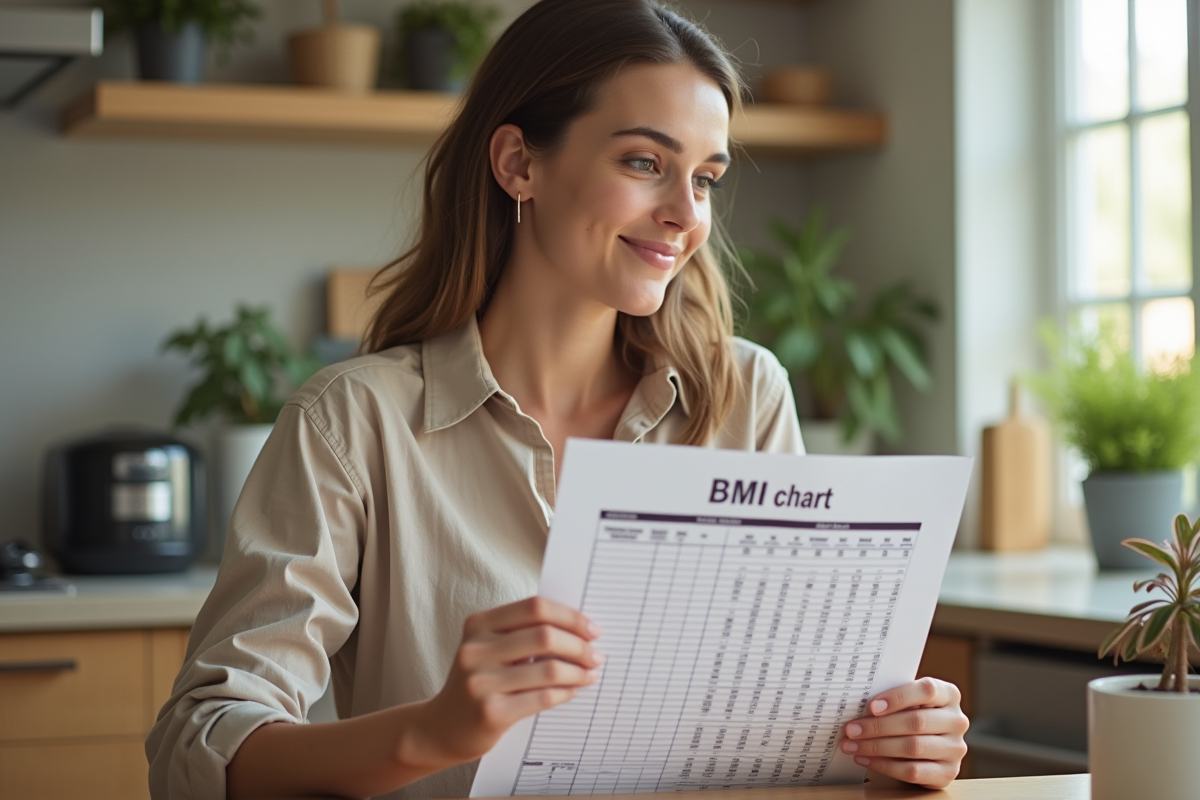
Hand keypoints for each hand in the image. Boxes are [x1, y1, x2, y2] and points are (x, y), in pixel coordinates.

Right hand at [404, 596, 603, 771]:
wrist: (441, 727)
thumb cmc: (478, 682)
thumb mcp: (489, 648)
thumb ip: (524, 633)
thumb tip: (578, 629)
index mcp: (478, 624)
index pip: (535, 607)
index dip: (569, 616)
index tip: (591, 629)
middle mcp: (476, 649)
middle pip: (545, 635)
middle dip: (579, 645)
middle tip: (596, 655)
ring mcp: (481, 682)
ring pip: (548, 669)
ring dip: (578, 672)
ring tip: (589, 674)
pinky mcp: (490, 712)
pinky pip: (542, 698)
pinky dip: (565, 692)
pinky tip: (573, 691)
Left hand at [839, 677, 967, 789]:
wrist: (927, 749)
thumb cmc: (911, 717)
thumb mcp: (907, 703)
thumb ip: (892, 700)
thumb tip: (856, 705)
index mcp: (949, 695)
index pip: (927, 690)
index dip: (898, 697)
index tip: (872, 706)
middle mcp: (957, 721)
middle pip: (916, 721)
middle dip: (878, 726)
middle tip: (852, 730)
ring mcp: (955, 748)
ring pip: (913, 747)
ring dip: (877, 747)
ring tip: (853, 746)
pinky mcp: (948, 773)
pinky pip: (913, 771)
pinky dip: (884, 765)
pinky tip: (865, 759)